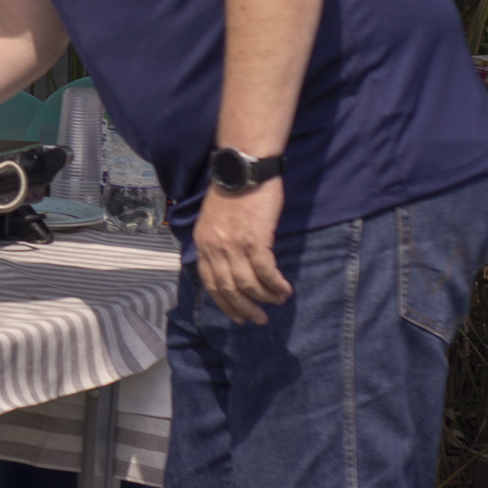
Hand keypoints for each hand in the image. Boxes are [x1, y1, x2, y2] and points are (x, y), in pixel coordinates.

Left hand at [193, 179, 292, 324]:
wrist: (243, 169)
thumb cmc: (232, 191)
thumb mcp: (213, 220)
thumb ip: (216, 242)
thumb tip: (228, 267)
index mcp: (202, 242)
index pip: (210, 283)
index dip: (224, 303)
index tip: (237, 317)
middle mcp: (214, 246)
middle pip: (228, 288)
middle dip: (245, 308)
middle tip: (259, 319)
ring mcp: (234, 244)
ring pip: (248, 284)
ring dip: (264, 298)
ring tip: (277, 302)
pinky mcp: (255, 239)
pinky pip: (266, 271)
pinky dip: (275, 285)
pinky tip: (284, 290)